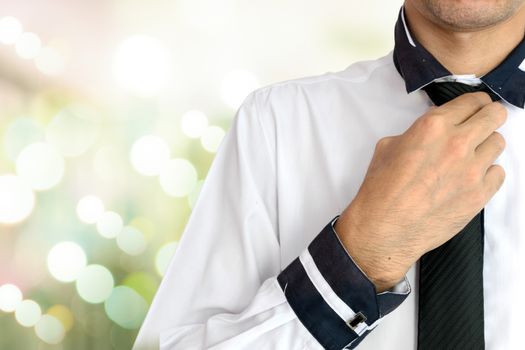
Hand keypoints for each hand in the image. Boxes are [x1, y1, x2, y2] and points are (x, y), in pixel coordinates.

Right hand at [334, 92, 506, 291]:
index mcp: (433, 127)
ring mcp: (472, 170)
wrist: (384, 229)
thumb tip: (432, 133)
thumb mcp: (388, 147)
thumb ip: (416, 133)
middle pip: (494, 115)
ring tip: (469, 157)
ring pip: (499, 143)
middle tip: (482, 124)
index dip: (475, 102)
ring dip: (486, 146)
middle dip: (489, 116)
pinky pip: (499, 173)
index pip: (472, 101)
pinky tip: (470, 179)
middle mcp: (457, 144)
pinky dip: (487, 173)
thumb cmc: (381, 189)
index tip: (476, 107)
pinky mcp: (480, 195)